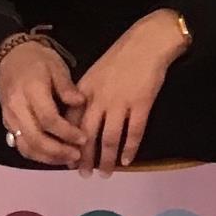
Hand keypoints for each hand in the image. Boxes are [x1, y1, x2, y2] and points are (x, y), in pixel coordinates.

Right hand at [0, 41, 86, 165]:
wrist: (10, 58)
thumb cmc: (37, 62)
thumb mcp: (56, 66)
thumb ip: (67, 86)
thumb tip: (80, 102)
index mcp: (30, 91)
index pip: (48, 119)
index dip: (67, 132)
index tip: (83, 138)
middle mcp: (17, 107)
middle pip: (35, 138)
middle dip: (58, 151)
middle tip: (77, 155)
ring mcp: (10, 118)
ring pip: (26, 147)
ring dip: (48, 157)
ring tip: (68, 158)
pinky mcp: (8, 125)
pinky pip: (21, 145)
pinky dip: (38, 155)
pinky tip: (54, 156)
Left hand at [76, 13, 188, 171]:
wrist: (148, 42)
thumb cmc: (122, 56)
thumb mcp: (95, 72)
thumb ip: (85, 95)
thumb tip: (77, 119)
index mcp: (85, 90)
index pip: (71, 122)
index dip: (68, 142)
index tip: (67, 158)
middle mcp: (99, 98)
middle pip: (87, 135)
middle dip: (84, 157)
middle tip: (84, 173)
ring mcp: (121, 102)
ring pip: (110, 138)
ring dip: (107, 159)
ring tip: (105, 172)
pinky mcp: (141, 104)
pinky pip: (134, 132)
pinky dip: (130, 149)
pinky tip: (128, 161)